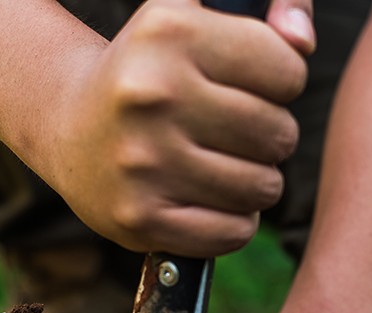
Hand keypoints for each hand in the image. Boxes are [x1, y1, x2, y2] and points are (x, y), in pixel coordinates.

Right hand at [35, 0, 314, 256]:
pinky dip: (232, 222)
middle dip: (270, 136)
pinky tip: (208, 199)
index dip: (281, 83)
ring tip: (221, 164)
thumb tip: (303, 41)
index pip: (287, 72)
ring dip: (254, 182)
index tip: (251, 85)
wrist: (68, 125)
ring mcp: (143, 162)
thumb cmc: (155, 70)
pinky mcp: (140, 217)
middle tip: (234, 131)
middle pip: (279, 134)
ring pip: (263, 188)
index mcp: (170, 32)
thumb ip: (270, 17)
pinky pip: (233, 232)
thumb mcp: (198, 18)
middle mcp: (152, 94)